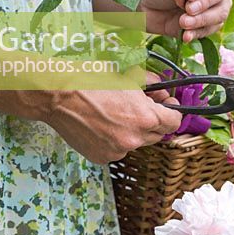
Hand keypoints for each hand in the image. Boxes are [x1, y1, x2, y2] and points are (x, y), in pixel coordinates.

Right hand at [44, 89, 181, 163]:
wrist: (59, 97)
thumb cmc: (93, 82)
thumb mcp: (129, 76)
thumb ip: (152, 84)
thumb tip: (162, 88)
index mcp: (145, 118)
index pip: (174, 122)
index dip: (173, 111)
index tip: (167, 105)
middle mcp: (134, 139)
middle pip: (157, 134)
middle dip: (153, 121)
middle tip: (141, 107)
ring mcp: (118, 151)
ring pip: (137, 143)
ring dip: (134, 131)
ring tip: (116, 115)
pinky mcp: (102, 158)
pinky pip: (118, 150)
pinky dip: (115, 140)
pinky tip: (103, 125)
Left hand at [139, 0, 233, 41]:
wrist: (146, 7)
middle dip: (207, 0)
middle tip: (189, 8)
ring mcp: (217, 4)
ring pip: (221, 11)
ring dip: (202, 19)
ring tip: (183, 22)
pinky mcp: (210, 23)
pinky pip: (211, 29)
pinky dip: (198, 33)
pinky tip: (185, 35)